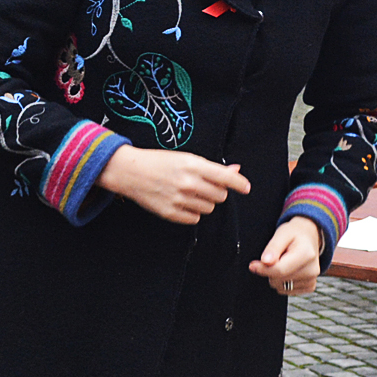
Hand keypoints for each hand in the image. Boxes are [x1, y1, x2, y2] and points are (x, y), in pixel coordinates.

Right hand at [96, 147, 250, 224]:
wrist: (130, 172)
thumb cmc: (159, 162)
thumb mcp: (186, 158)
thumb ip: (212, 167)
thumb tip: (236, 170)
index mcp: (193, 165)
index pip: (227, 178)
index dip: (240, 184)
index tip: (245, 188)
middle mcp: (188, 183)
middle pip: (220, 196)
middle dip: (216, 192)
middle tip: (203, 186)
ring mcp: (179, 199)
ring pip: (209, 209)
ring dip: (204, 203)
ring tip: (189, 194)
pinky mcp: (170, 213)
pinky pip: (194, 219)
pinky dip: (192, 212)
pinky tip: (182, 203)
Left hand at [249, 216, 322, 294]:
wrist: (309, 238)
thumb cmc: (294, 234)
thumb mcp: (282, 233)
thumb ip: (273, 248)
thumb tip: (265, 261)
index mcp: (306, 255)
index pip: (279, 270)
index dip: (263, 269)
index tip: (252, 265)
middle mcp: (312, 270)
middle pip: (278, 280)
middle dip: (270, 270)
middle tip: (274, 257)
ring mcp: (312, 280)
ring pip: (281, 287)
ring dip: (276, 277)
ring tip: (283, 262)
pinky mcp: (310, 286)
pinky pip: (287, 290)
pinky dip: (283, 282)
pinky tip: (288, 270)